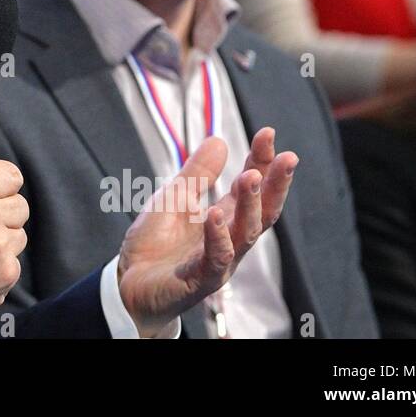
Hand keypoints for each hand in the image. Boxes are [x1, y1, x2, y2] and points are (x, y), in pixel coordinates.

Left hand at [117, 127, 296, 336]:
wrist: (128, 283)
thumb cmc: (155, 243)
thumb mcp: (174, 198)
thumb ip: (197, 174)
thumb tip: (219, 139)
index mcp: (224, 216)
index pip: (252, 186)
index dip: (262, 160)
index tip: (269, 133)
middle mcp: (229, 239)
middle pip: (262, 211)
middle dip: (276, 185)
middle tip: (286, 158)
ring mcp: (218, 261)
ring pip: (245, 233)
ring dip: (249, 205)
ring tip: (251, 177)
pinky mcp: (199, 280)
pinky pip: (215, 258)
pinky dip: (218, 236)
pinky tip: (216, 214)